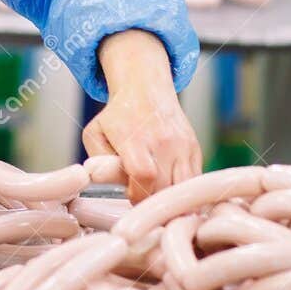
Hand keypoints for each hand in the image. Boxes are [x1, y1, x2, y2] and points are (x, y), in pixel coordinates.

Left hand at [85, 30, 201, 200]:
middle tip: (141, 196)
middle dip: (152, 200)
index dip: (138, 195)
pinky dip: (183, 190)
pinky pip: (194, 180)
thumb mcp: (95, 134)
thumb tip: (101, 181)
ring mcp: (183, 145)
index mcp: (135, 137)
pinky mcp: (195, 149)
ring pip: (185, 187)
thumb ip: (98, 161)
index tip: (130, 197)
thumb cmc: (117, 116)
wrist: (145, 90)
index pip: (144, 175)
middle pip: (166, 186)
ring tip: (156, 194)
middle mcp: (163, 141)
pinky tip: (168, 187)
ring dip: (170, 198)